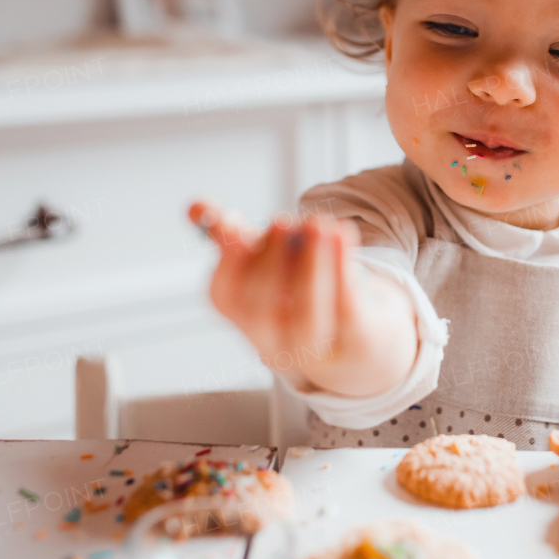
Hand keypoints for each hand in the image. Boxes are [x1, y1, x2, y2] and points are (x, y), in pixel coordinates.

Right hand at [188, 201, 417, 396]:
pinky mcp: (357, 342)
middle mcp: (275, 343)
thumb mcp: (270, 265)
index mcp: (247, 320)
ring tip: (318, 223)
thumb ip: (234, 238)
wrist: (361, 341)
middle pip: (261, 310)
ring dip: (311, 264)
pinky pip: (346, 309)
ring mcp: (317, 350)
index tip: (233, 221)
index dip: (227, 259)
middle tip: (282, 221)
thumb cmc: (306, 295)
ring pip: (307, 315)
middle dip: (270, 261)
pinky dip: (343, 268)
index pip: (224, 296)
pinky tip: (343, 233)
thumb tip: (197, 208)